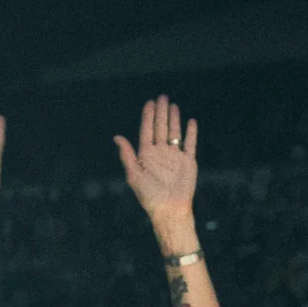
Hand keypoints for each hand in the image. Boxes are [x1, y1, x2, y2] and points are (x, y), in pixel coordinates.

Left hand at [114, 95, 197, 239]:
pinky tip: (190, 122)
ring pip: (174, 133)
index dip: (148, 117)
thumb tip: (116, 137)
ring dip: (173, 119)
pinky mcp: (188, 162)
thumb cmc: (149, 196)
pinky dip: (191, 133)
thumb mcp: (134, 175)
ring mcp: (174, 157)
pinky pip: (190, 144)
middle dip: (161, 113)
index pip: (147, 131)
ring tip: (173, 105)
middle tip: (162, 97)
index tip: (149, 103)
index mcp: (146, 156)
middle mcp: (160, 154)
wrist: (170, 209)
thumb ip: (127, 155)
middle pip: (160, 128)